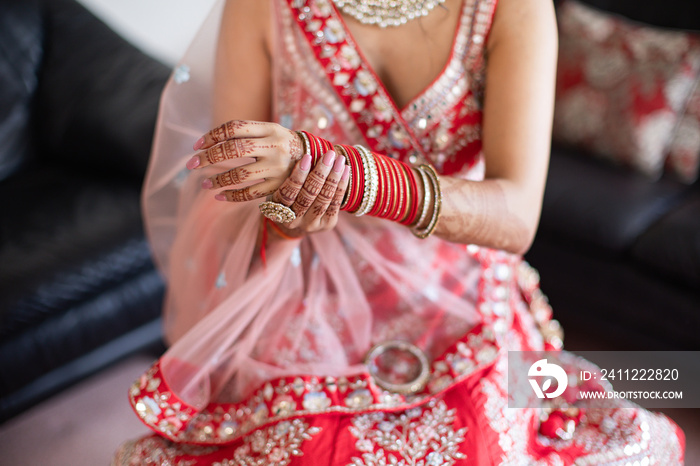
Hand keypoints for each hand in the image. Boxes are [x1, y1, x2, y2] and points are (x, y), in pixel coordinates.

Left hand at [188, 120, 304, 201]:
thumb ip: (245, 134)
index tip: (196, 146)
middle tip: (191, 164)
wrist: (316, 160)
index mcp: (270, 128)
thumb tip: (209, 144)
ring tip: (205, 183)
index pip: (234, 128)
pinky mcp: (279, 186)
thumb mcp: (270, 132)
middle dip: (209, 157)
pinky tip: (220, 196)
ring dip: (218, 180)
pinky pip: (251, 193)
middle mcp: (274, 146)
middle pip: (234, 149)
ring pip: (240, 174)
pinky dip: (232, 196)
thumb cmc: (283, 144)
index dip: (212, 135)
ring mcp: (277, 168)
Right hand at [271, 150, 349, 235]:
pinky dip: (341, 186)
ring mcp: (311, 224)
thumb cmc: (287, 195)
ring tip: (339, 160)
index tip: (308, 156)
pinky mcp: (327, 224)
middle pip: (308, 195)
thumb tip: (304, 151)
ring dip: (333, 177)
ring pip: (323, 199)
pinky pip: (335, 204)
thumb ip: (287, 174)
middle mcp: (293, 220)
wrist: (297, 221)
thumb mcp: (279, 187)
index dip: (298, 175)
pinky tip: (345, 171)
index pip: (288, 192)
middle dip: (320, 173)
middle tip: (329, 155)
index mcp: (277, 210)